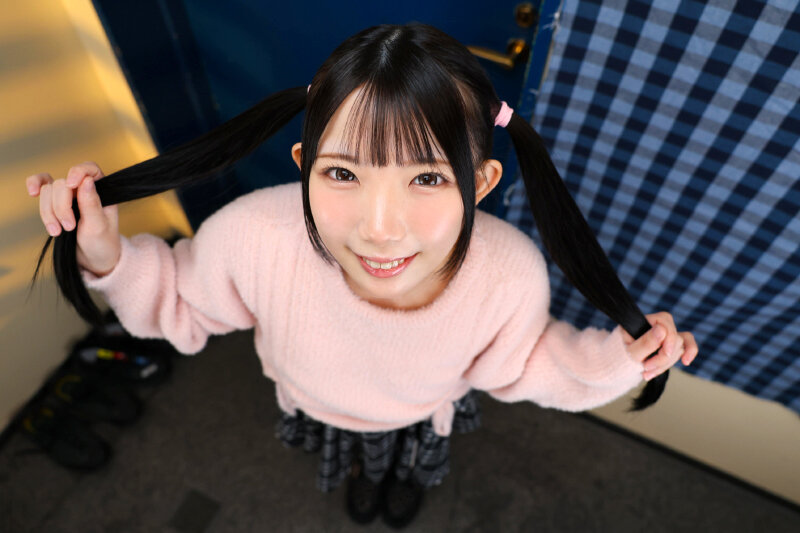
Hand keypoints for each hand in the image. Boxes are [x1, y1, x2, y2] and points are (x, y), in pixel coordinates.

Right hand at [27, 161, 120, 276]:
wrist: (94, 258)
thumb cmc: (102, 242)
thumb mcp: (99, 226)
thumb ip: (92, 204)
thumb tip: (86, 181)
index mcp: (102, 190)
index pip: (90, 169)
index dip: (78, 172)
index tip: (72, 184)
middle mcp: (84, 188)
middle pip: (62, 184)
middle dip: (61, 207)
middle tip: (68, 227)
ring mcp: (69, 195)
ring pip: (48, 191)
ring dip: (49, 212)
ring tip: (58, 231)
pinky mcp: (55, 202)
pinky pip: (41, 187)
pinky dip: (35, 187)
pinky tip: (32, 193)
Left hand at [621, 311, 697, 380]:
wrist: (616, 366)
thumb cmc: (619, 356)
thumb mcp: (629, 352)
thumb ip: (645, 342)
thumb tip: (662, 329)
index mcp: (644, 321)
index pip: (665, 323)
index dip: (669, 339)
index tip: (665, 354)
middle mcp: (656, 326)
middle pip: (674, 337)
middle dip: (663, 357)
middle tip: (646, 368)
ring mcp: (665, 336)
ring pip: (679, 347)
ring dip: (665, 364)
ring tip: (647, 374)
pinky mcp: (669, 346)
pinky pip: (685, 346)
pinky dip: (688, 354)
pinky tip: (686, 362)